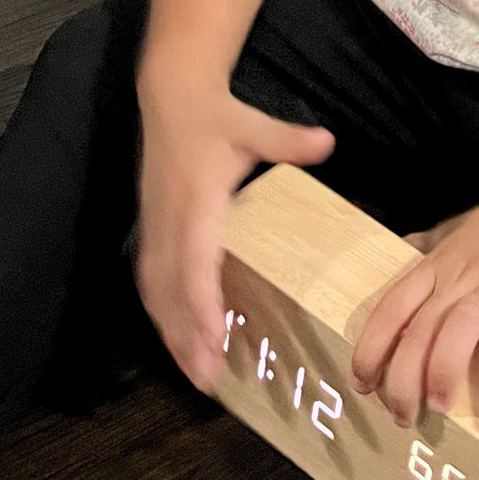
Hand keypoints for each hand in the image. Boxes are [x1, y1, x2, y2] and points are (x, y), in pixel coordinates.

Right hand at [135, 78, 333, 390]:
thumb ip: (288, 140)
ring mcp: (156, 227)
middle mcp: (171, 220)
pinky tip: (175, 338)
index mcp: (196, 199)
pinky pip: (152, 280)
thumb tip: (327, 141)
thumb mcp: (254, 125)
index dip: (201, 301)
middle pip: (173, 289)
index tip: (212, 338)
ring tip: (195, 373)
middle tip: (208, 380)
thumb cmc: (217, 117)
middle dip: (187, 336)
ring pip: (158, 290)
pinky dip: (162, 313)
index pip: (195, 259)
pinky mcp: (151, 229)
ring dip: (172, 334)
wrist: (171, 99)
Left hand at [352, 190, 478, 434]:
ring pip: (457, 331)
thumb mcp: (454, 231)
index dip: (372, 348)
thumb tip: (397, 249)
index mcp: (436, 266)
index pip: (391, 307)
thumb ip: (425, 246)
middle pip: (418, 328)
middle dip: (402, 379)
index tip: (362, 384)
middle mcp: (459, 278)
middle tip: (401, 415)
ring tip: (437, 409)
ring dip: (441, 374)